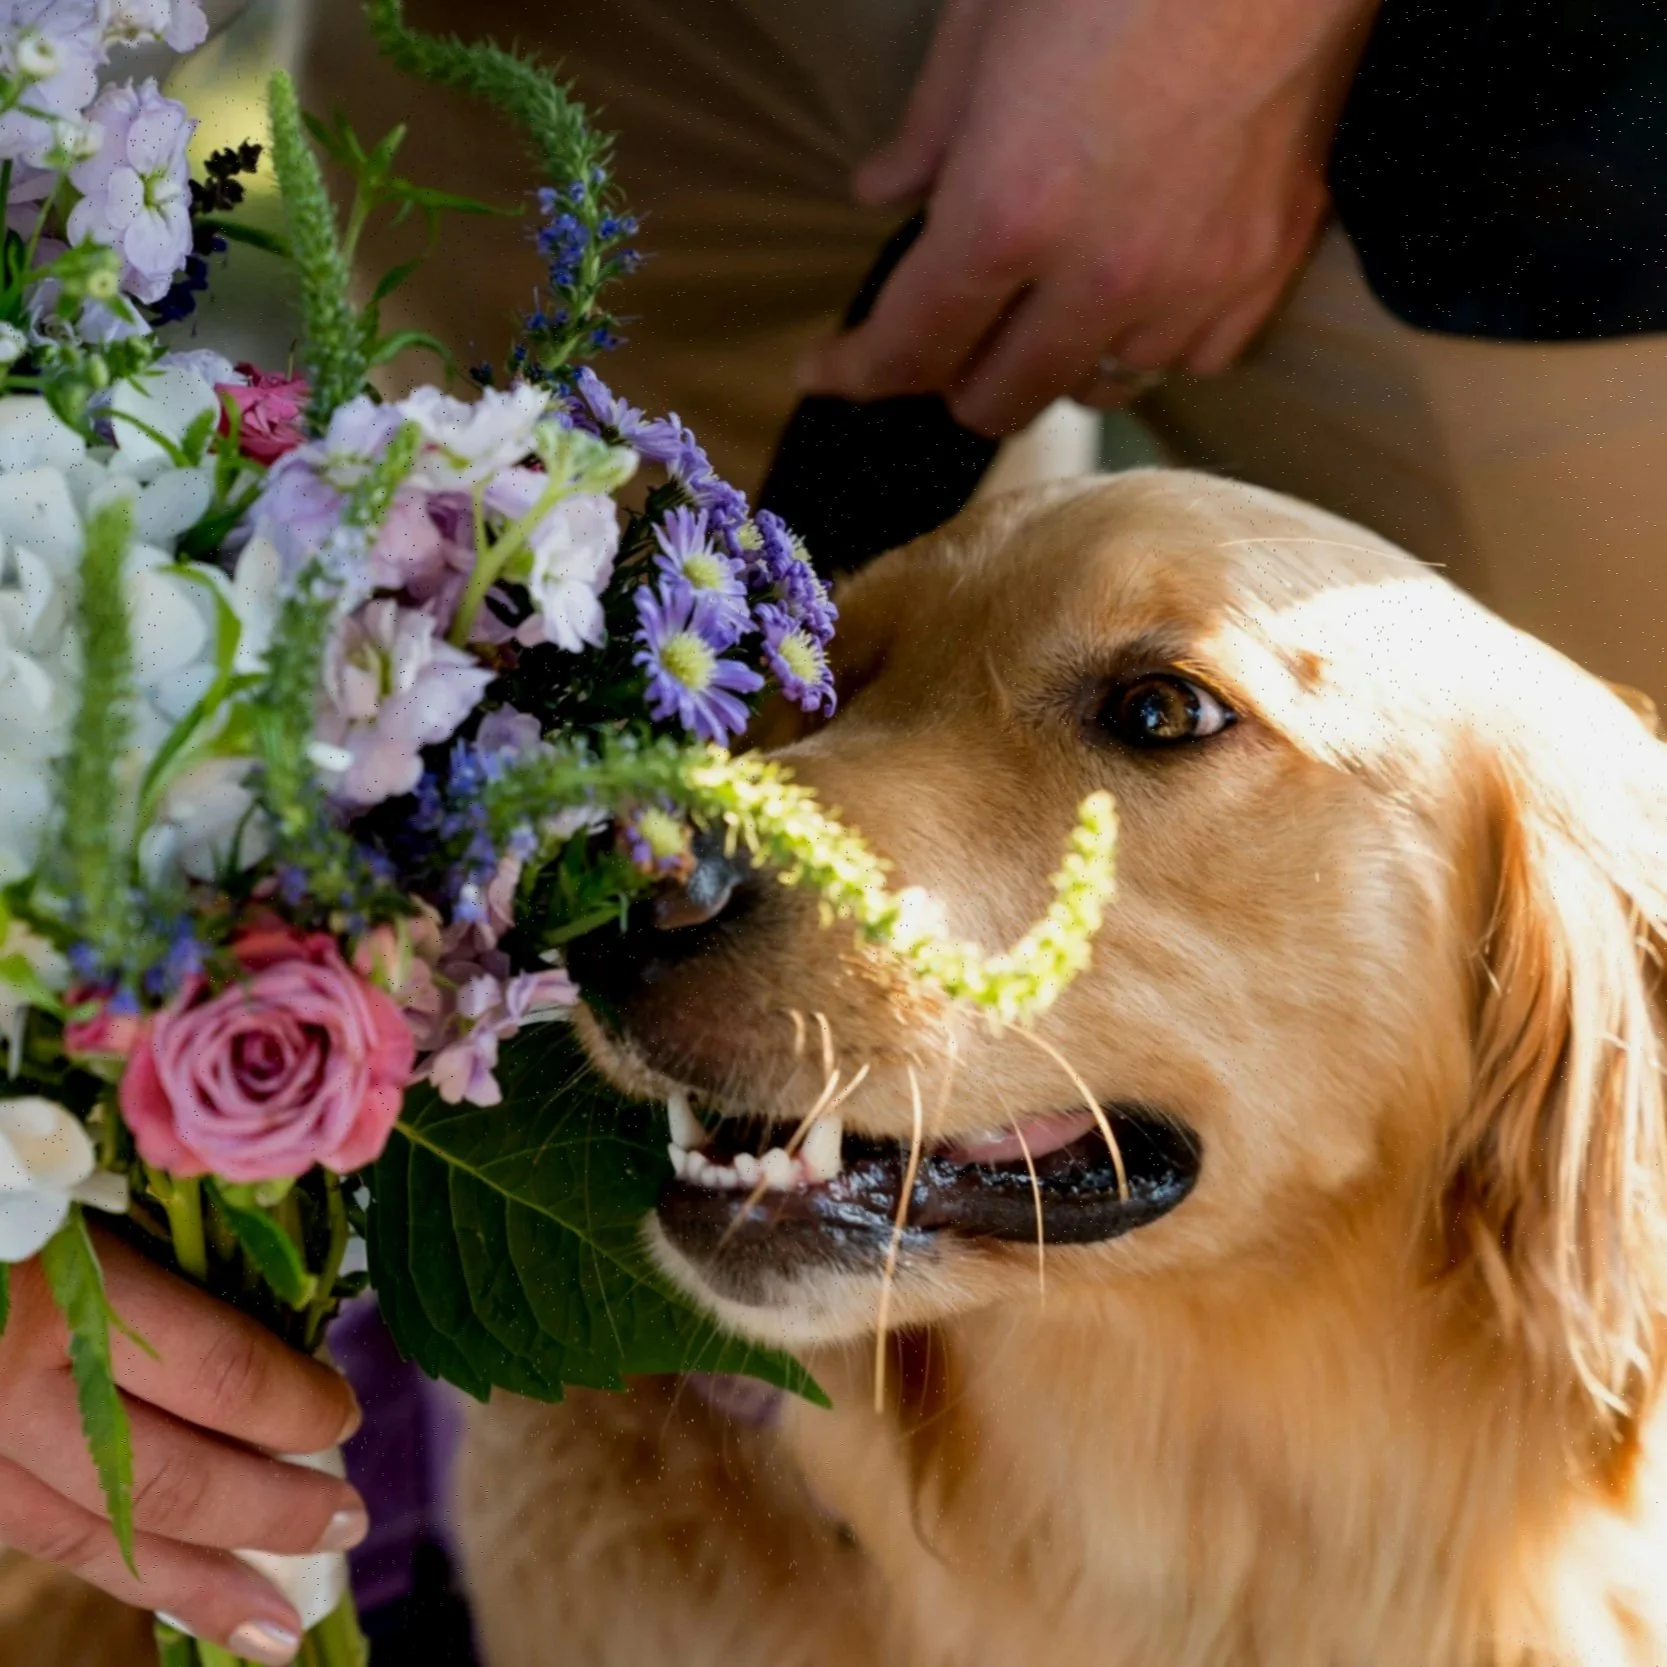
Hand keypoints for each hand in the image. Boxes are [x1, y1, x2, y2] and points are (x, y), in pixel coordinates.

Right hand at [0, 1233, 365, 1666]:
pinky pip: (46, 1541)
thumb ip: (174, 1254)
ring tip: (282, 1627)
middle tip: (349, 1521)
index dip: (296, 1406)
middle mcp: (14, 1384)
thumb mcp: (90, 1192)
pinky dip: (125, 1577)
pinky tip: (183, 1600)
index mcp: (69, 1292)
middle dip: (273, 1512)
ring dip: (204, 1587)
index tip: (346, 1414)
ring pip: (105, 1540)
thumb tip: (289, 1326)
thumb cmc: (16, 1184)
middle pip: (172, 1478)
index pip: (219, 1372)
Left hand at [799, 0, 1377, 433]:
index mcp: (1009, 214)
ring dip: (1052, 361)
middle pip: (998, 400)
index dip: (856, 369)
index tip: (829, 372)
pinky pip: (1186, 360)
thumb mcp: (988, 16)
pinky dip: (1145, 344)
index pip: (910, 345)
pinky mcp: (1263, 267)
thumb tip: (883, 192)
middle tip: (941, 332)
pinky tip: (1131, 293)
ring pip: (1094, 388)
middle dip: (951, 376)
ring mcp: (1190, 283)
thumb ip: (929, 129)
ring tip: (1043, 304)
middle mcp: (1099, 278)